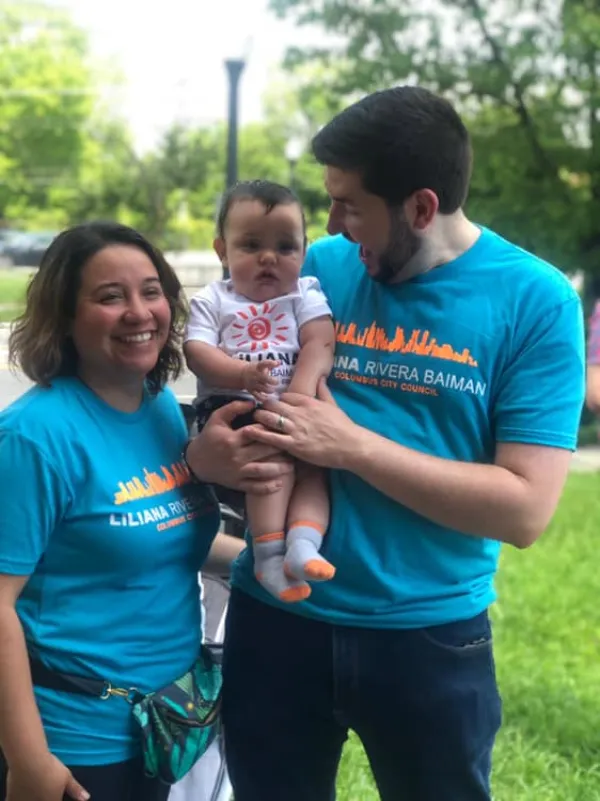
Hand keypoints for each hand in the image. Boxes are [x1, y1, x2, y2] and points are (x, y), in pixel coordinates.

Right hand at [7, 752, 88, 800]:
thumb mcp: (67, 777)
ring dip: (31, 797)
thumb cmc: (51, 769)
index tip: (53, 793)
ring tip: (34, 788)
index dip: (55, 796)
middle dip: (43, 797)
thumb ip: (75, 789)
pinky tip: (19, 793)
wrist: (29, 762)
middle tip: (43, 788)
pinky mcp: (11, 799)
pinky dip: (17, 798)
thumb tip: (87, 798)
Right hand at [185, 399, 292, 494]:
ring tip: (291, 464)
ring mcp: (237, 472)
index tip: (284, 426)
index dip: (271, 429)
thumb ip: (234, 407)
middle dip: (281, 448)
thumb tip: (253, 402)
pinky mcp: (237, 483)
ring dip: (279, 469)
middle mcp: (236, 456)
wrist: (196, 461)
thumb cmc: (209, 437)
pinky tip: (280, 483)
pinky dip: (268, 487)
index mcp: (232, 439)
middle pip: (263, 451)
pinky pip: (254, 487)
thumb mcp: (217, 418)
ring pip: (262, 471)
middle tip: (294, 445)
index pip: (256, 433)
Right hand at [242, 360, 279, 399]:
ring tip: (273, 389)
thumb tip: (280, 362)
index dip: (270, 363)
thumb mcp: (262, 365)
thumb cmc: (256, 369)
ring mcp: (253, 383)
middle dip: (273, 381)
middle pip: (264, 378)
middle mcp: (255, 375)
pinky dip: (264, 398)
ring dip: (270, 390)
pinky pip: (258, 396)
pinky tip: (268, 397)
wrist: (242, 374)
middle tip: (277, 382)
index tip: (276, 363)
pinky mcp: (251, 391)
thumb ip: (271, 364)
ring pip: (263, 388)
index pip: (264, 363)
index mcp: (258, 367)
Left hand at [244, 379, 359, 468]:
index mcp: (308, 402)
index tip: (273, 405)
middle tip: (257, 411)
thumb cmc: (344, 426)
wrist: (351, 446)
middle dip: (264, 407)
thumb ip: (324, 391)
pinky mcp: (294, 445)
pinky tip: (249, 433)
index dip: (277, 400)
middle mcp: (299, 413)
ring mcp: (296, 429)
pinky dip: (259, 434)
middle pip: (273, 405)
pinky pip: (272, 438)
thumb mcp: (333, 404)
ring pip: (269, 419)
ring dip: (258, 418)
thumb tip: (321, 378)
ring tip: (251, 420)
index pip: (285, 396)